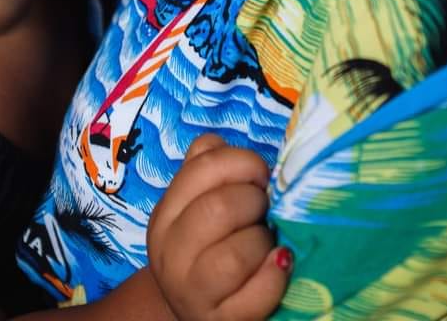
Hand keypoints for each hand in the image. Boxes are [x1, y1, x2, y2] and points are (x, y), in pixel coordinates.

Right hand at [147, 134, 290, 320]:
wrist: (200, 312)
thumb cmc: (211, 248)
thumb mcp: (198, 206)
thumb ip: (207, 168)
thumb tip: (218, 142)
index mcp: (166, 215)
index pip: (203, 166)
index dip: (243, 162)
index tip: (260, 176)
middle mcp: (171, 254)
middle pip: (218, 209)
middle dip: (255, 202)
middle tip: (266, 210)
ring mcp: (192, 293)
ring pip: (234, 256)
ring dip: (264, 241)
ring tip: (269, 242)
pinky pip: (255, 296)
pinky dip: (275, 277)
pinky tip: (280, 264)